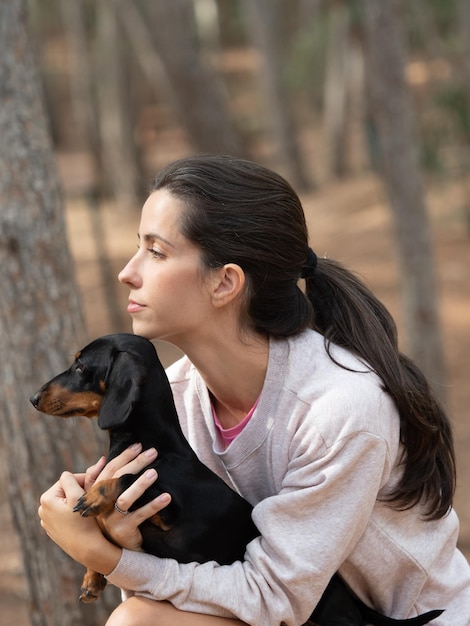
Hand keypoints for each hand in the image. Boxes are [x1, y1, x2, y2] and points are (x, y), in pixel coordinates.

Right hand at [38, 443, 170, 572]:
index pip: (109, 470)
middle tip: (153, 452)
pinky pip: (140, 515)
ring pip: (125, 498)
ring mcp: (112, 519)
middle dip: (135, 463)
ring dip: (140, 485)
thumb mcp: (106, 500)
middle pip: (117, 480)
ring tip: (155, 473)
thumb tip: (102, 458)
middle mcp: (102, 506)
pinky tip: (167, 497)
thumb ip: (101, 480)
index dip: (123, 456)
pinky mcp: (124, 530)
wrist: (118, 552)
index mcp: (98, 494)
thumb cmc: (114, 519)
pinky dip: (153, 505)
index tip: (138, 445)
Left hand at [38, 470, 120, 573]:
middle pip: (65, 490)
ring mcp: (47, 520)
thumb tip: (67, 473)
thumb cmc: (84, 522)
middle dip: (78, 491)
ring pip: (65, 501)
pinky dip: (72, 513)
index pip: (67, 479)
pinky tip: (81, 519)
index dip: (82, 481)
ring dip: (76, 501)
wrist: (88, 550)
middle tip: (92, 498)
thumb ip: (71, 479)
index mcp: (46, 498)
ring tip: (87, 508)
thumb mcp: (78, 496)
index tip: (94, 487)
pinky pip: (64, 513)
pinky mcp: (53, 529)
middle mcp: (42, 509)